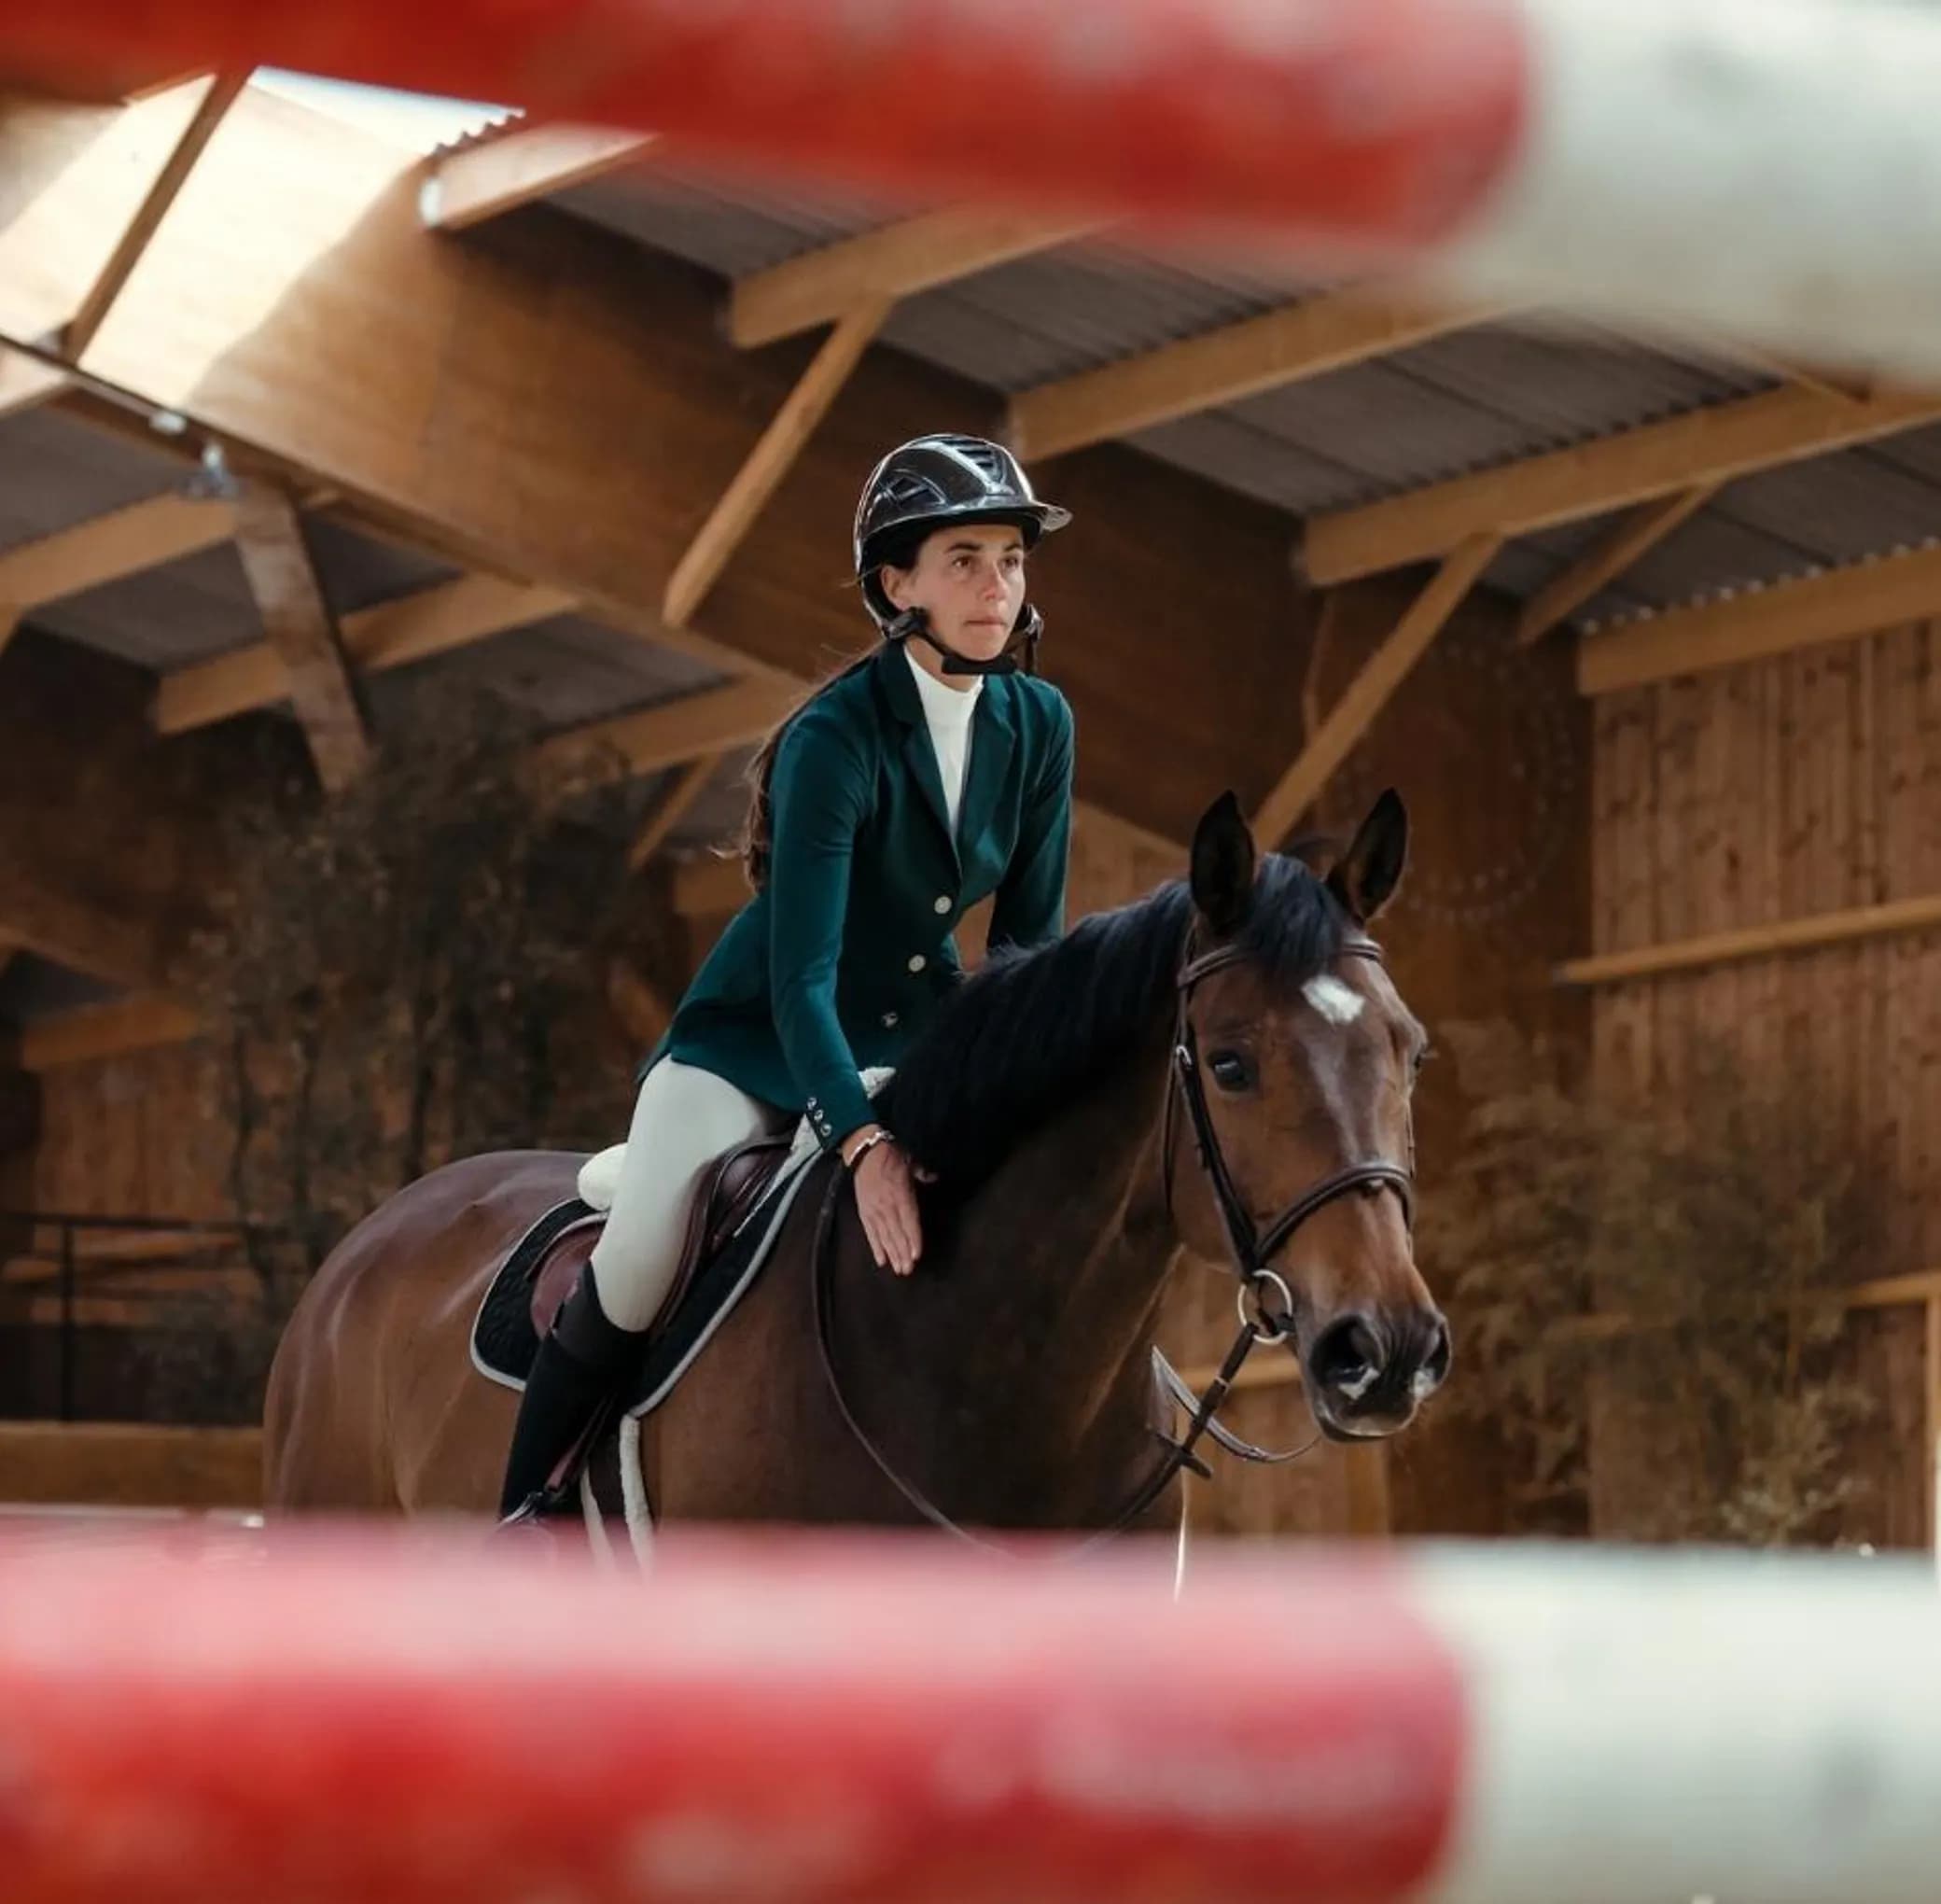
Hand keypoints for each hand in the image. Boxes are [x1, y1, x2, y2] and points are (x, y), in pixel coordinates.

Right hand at [846, 1129, 923, 1275]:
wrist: (865, 1150)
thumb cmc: (890, 1154)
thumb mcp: (911, 1161)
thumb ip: (923, 1173)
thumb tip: (934, 1177)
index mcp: (901, 1194)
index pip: (909, 1221)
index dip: (913, 1239)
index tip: (916, 1254)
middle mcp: (887, 1205)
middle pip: (897, 1234)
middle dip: (903, 1253)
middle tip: (908, 1270)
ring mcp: (874, 1210)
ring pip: (884, 1237)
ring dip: (892, 1254)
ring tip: (898, 1269)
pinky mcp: (864, 1211)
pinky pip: (870, 1233)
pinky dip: (875, 1247)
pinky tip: (881, 1260)